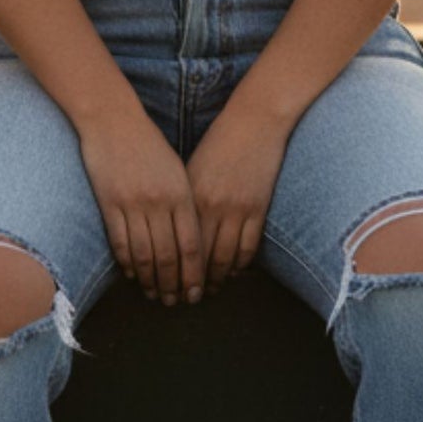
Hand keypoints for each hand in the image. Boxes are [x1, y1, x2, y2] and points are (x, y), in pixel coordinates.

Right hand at [76, 101, 203, 305]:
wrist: (113, 119)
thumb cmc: (148, 144)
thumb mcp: (176, 170)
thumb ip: (185, 202)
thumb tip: (190, 239)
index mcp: (182, 194)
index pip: (192, 245)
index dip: (194, 274)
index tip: (196, 292)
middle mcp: (160, 202)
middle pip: (169, 256)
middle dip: (173, 284)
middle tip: (175, 302)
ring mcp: (133, 203)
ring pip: (144, 254)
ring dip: (150, 280)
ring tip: (154, 294)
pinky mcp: (109, 203)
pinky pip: (120, 242)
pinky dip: (127, 262)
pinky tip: (132, 274)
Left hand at [185, 102, 292, 288]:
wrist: (253, 122)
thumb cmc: (217, 143)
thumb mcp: (190, 170)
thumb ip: (181, 200)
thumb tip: (168, 230)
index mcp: (188, 196)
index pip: (176, 243)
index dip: (170, 268)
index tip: (164, 283)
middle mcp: (210, 206)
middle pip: (199, 256)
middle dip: (191, 281)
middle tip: (185, 298)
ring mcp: (237, 209)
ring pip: (224, 257)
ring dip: (217, 278)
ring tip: (210, 290)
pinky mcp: (258, 208)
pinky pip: (248, 247)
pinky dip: (240, 264)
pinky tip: (234, 273)